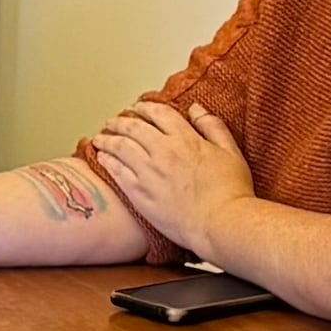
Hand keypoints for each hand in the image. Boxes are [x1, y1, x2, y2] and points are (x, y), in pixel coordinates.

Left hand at [84, 99, 253, 253]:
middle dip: (120, 122)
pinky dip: (107, 161)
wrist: (219, 223)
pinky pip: (116, 172)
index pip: (158, 113)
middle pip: (133, 128)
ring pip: (119, 148)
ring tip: (100, 138)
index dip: (145, 107)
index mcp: (185, 139)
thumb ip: (212, 126)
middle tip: (112, 122)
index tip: (138, 108)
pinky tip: (102, 158)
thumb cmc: (230, 191)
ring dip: (107, 139)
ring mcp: (148, 173)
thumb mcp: (230, 151)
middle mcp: (162, 151)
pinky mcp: (139, 194)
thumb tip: (195, 108)